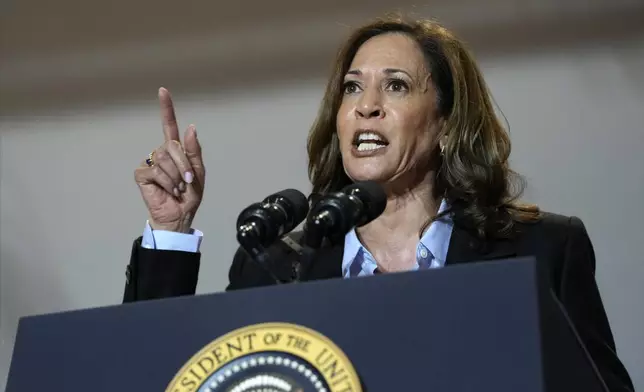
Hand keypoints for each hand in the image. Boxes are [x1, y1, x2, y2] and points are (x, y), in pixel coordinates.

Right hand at [134, 87, 205, 232]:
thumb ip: (194, 150)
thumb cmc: (189, 195)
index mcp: (176, 150)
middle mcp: (161, 153)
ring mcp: (150, 162)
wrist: (180, 214)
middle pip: (172, 146)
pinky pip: (156, 171)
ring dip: (176, 176)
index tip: (163, 91)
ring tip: (177, 187)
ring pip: (164, 159)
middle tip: (187, 180)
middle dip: (184, 164)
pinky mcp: (142, 174)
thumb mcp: (198, 172)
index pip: (170, 126)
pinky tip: (168, 190)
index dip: (166, 108)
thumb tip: (190, 127)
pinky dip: (167, 183)